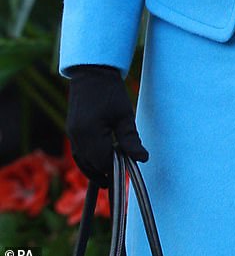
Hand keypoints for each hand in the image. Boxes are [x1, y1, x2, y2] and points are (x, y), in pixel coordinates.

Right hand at [67, 65, 148, 186]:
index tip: (127, 172)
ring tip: (106, 179)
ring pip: (82, 161)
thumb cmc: (110, 92)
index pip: (103, 162)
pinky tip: (96, 163)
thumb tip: (141, 159)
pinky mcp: (72, 130)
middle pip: (90, 165)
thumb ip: (130, 139)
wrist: (92, 73)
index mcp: (90, 134)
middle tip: (116, 182)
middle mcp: (77, 137)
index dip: (115, 169)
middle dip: (103, 173)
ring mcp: (72, 134)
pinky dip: (87, 161)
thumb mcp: (124, 115)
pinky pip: (78, 153)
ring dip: (94, 170)